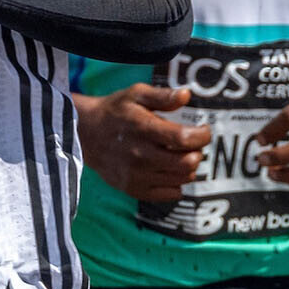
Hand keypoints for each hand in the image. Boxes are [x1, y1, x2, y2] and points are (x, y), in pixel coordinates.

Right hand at [77, 85, 212, 201]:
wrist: (85, 135)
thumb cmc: (115, 112)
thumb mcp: (135, 95)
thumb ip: (162, 96)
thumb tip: (186, 95)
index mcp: (142, 129)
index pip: (184, 139)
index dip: (202, 135)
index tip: (203, 130)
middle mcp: (139, 155)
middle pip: (187, 163)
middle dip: (197, 152)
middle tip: (191, 144)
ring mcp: (136, 175)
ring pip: (182, 179)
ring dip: (188, 167)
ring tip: (180, 155)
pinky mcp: (134, 189)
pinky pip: (171, 194)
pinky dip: (177, 183)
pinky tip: (168, 169)